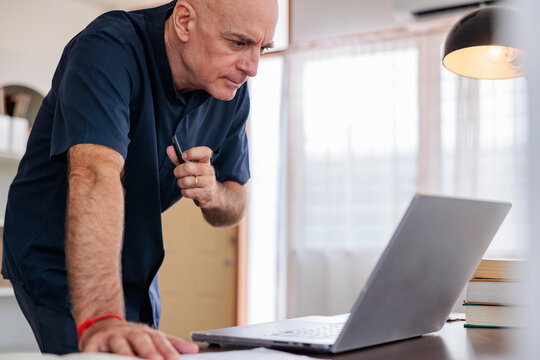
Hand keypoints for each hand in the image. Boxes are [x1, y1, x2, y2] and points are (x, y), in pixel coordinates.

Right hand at [80, 317, 198, 358]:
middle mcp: (129, 333)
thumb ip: (171, 345)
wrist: (102, 326)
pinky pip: (94, 352)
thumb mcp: (151, 338)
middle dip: (150, 352)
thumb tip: (193, 350)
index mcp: (145, 333)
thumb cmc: (130, 337)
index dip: (167, 350)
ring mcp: (111, 337)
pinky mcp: (92, 344)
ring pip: (119, 344)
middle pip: (141, 340)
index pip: (159, 341)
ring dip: (126, 354)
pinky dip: (97, 357)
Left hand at [166, 145, 220, 208]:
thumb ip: (179, 158)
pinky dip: (184, 192)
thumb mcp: (190, 166)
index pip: (205, 152)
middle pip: (188, 168)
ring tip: (185, 183)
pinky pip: (187, 192)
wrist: (213, 194)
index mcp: (206, 161)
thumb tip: (169, 149)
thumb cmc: (198, 177)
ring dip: (180, 183)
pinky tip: (189, 191)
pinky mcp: (205, 194)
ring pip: (186, 181)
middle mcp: (209, 170)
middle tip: (178, 174)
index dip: (193, 152)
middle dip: (178, 172)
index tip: (183, 156)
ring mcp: (208, 182)